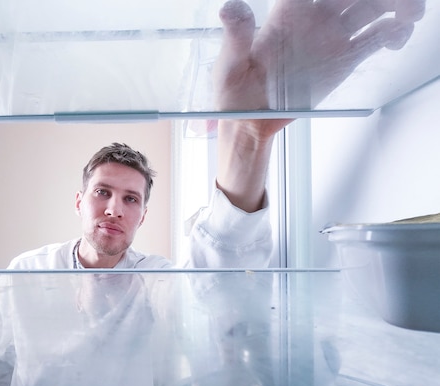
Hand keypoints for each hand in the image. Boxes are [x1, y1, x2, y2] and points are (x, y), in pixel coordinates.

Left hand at [213, 0, 425, 137]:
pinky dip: (393, 33)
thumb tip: (231, 8)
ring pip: (371, 8)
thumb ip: (236, 36)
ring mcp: (331, 37)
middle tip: (396, 2)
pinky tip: (396, 38)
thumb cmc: (233, 92)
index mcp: (286, 13)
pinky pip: (375, 38)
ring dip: (394, 5)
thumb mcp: (228, 65)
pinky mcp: (344, 58)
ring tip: (409, 15)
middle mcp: (312, 18)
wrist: (250, 122)